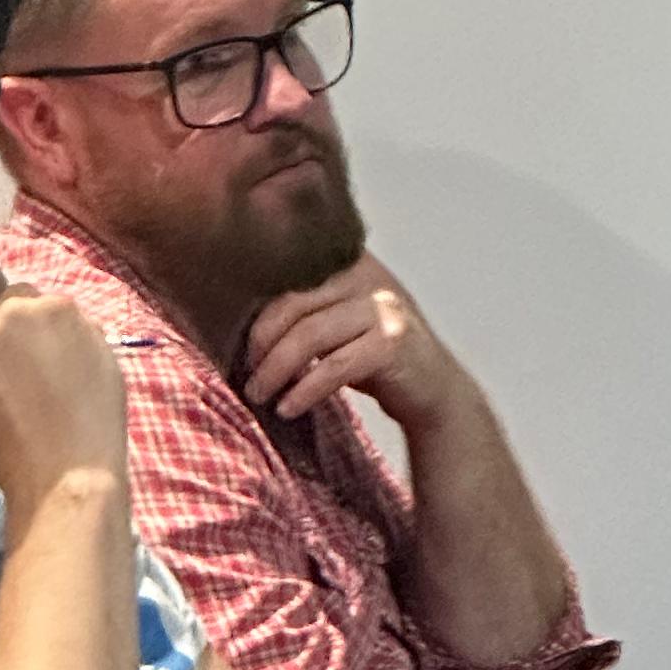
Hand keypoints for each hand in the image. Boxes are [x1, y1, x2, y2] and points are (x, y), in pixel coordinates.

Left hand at [241, 257, 458, 428]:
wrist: (436, 390)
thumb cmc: (376, 358)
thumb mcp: (341, 322)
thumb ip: (307, 309)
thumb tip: (235, 320)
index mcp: (349, 261)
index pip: (287, 277)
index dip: (255, 313)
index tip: (235, 345)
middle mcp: (367, 276)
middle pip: (293, 305)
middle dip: (260, 345)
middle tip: (246, 376)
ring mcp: (383, 307)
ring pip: (309, 336)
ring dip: (275, 370)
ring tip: (259, 395)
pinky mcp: (393, 343)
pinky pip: (333, 367)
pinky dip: (304, 390)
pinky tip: (288, 408)